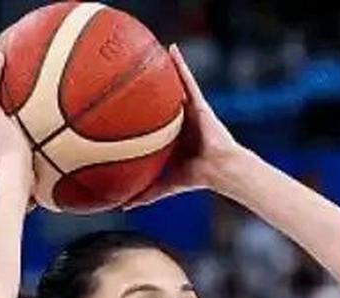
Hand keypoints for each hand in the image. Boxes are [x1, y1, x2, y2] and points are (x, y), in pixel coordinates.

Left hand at [123, 44, 242, 209]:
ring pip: (172, 84)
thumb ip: (146, 194)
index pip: (151, 119)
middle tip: (129, 71)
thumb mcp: (165, 184)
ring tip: (148, 50)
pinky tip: (171, 49)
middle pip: (159, 98)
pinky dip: (180, 63)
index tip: (119, 102)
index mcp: (169, 135)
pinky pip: (187, 79)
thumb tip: (123, 207)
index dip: (138, 109)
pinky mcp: (198, 103)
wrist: (219, 169)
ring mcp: (189, 109)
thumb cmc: (197, 176)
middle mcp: (178, 119)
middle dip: (147, 85)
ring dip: (163, 67)